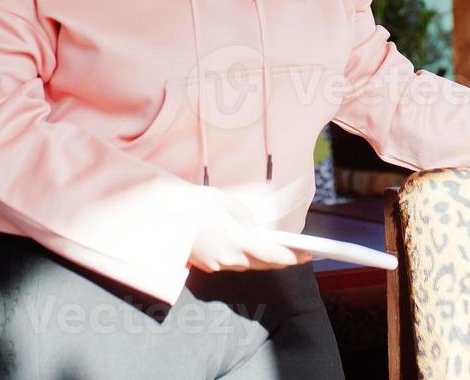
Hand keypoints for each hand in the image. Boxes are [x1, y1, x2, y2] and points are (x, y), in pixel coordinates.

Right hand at [187, 186, 311, 272]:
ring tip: (274, 252)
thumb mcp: (227, 202)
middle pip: (262, 264)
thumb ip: (246, 218)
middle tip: (297, 256)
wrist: (165, 215)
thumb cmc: (196, 203)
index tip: (304, 255)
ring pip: (246, 265)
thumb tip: (254, 228)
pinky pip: (231, 263)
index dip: (291, 257)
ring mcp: (218, 264)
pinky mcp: (208, 265)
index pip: (272, 254)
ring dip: (261, 260)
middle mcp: (229, 257)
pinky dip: (242, 258)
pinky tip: (245, 250)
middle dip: (280, 261)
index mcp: (237, 239)